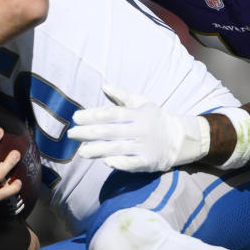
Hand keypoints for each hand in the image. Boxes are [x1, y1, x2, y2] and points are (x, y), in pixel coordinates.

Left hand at [68, 85, 208, 171]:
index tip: (76, 116)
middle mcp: (139, 130)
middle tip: (71, 134)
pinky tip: (105, 162)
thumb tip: (104, 86)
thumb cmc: (155, 118)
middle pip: (110, 131)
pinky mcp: (147, 161)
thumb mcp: (141, 102)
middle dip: (88, 133)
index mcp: (136, 114)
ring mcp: (143, 146)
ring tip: (81, 152)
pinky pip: (131, 163)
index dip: (93, 115)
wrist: (179, 139)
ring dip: (97, 150)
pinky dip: (119, 163)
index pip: (111, 114)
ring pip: (117, 148)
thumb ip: (121, 96)